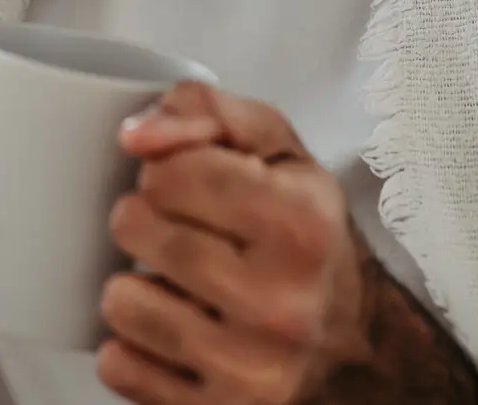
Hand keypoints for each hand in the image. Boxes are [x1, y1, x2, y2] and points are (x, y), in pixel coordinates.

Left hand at [95, 82, 372, 404]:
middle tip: (180, 231)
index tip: (188, 183)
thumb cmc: (305, 235)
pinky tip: (172, 331)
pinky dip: (133, 346)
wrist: (359, 345)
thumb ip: (207, 109)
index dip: (166, 169)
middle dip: (145, 219)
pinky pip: (118, 367)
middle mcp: (281, 302)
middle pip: (135, 227)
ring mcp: (250, 369)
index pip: (170, 171)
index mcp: (301, 224)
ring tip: (174, 283)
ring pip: (119, 301)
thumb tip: (135, 135)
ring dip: (134, 285)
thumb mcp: (279, 149)